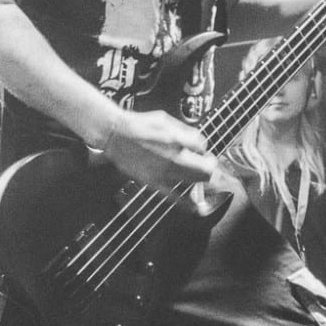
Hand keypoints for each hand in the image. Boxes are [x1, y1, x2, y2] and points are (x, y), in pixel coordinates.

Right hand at [96, 107, 217, 192]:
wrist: (116, 135)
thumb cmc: (138, 125)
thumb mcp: (166, 119)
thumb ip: (184, 130)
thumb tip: (197, 141)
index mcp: (177, 139)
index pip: (202, 146)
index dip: (203, 148)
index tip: (200, 150)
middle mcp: (174, 158)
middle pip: (205, 169)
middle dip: (209, 166)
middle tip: (207, 165)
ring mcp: (165, 172)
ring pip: (195, 182)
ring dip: (202, 180)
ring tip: (201, 178)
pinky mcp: (154, 183)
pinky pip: (175, 197)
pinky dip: (188, 203)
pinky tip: (197, 207)